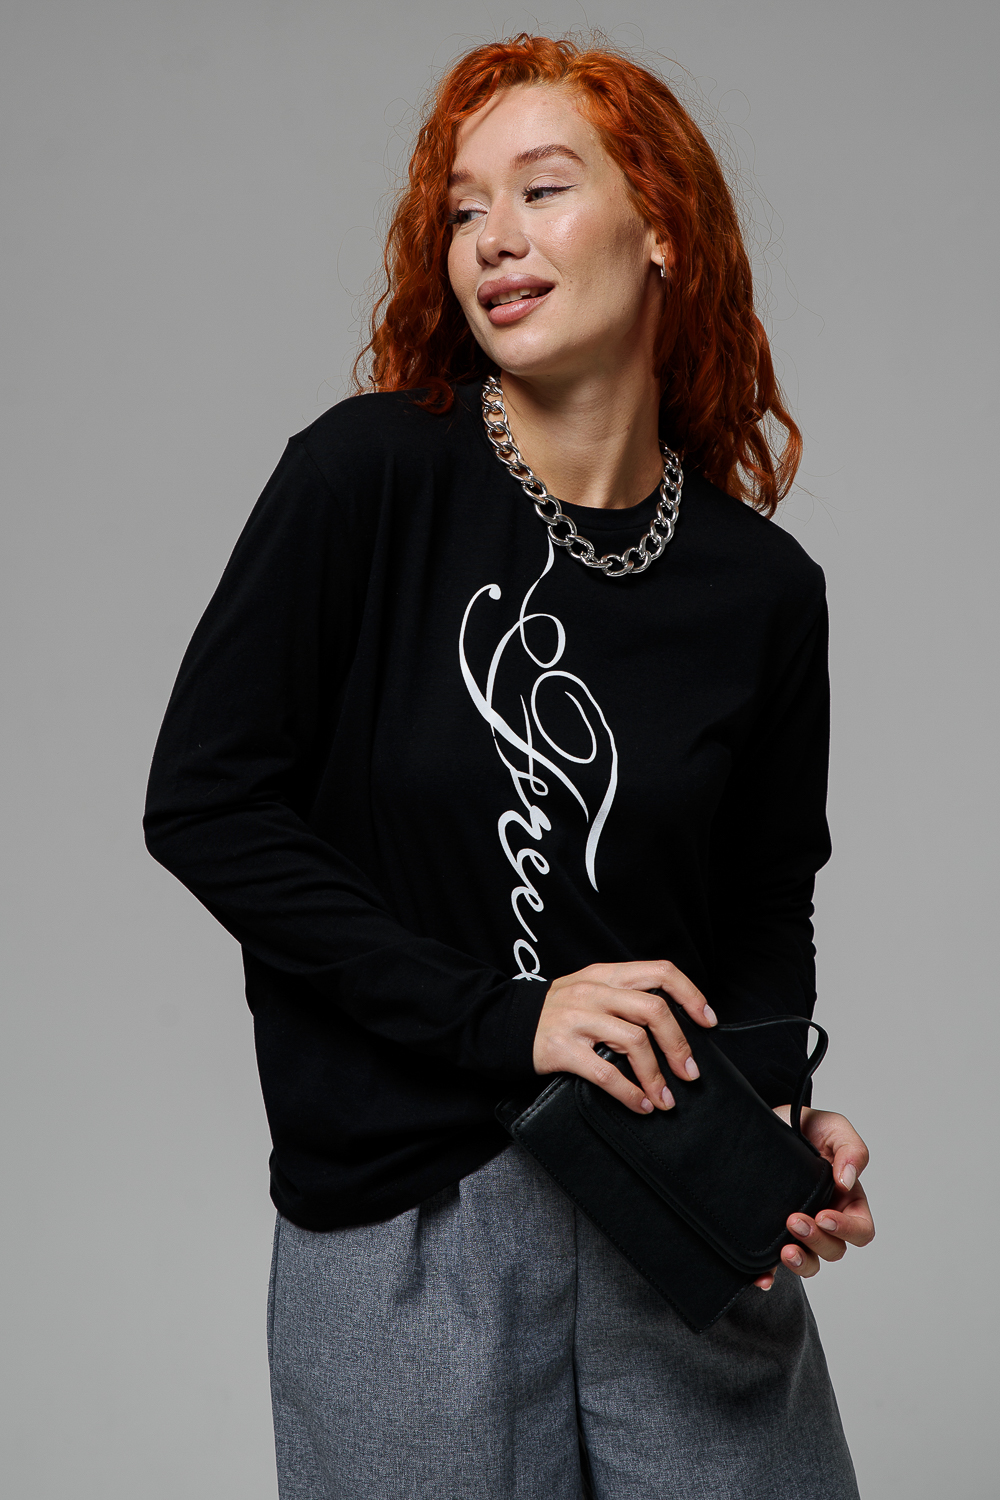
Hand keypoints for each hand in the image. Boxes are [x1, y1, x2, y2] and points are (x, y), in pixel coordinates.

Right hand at [533, 959, 717, 1114]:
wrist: (503, 1023)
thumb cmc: (554, 1011)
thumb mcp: (588, 989)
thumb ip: (623, 996)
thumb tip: (671, 1022)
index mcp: (605, 974)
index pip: (660, 972)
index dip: (690, 995)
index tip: (707, 1021)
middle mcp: (594, 992)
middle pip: (653, 1010)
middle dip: (679, 1044)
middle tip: (690, 1072)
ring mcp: (578, 1019)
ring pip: (634, 1042)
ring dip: (657, 1076)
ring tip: (665, 1099)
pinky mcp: (563, 1049)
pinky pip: (606, 1073)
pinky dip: (629, 1093)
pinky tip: (639, 1104)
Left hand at [754, 1106, 874, 1289]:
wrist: (760, 1123)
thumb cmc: (804, 1125)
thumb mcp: (832, 1126)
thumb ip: (851, 1149)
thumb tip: (848, 1181)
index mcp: (847, 1199)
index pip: (861, 1230)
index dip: (848, 1230)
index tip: (824, 1215)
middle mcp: (825, 1219)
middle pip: (834, 1249)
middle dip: (817, 1240)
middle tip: (794, 1220)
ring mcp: (798, 1230)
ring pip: (811, 1263)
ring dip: (801, 1263)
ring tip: (783, 1249)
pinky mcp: (770, 1234)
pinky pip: (773, 1266)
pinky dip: (770, 1276)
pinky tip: (761, 1277)